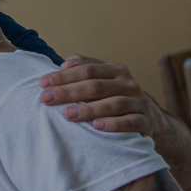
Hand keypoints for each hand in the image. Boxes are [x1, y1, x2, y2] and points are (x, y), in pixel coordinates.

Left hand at [39, 56, 161, 133]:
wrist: (148, 118)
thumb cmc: (115, 96)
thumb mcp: (102, 78)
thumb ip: (83, 68)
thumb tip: (64, 64)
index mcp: (116, 70)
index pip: (86, 70)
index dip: (63, 76)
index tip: (42, 84)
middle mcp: (129, 84)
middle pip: (96, 86)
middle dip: (68, 92)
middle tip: (46, 99)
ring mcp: (139, 103)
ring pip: (113, 104)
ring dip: (89, 109)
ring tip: (67, 114)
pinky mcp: (145, 121)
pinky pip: (130, 122)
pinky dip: (113, 124)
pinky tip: (96, 126)